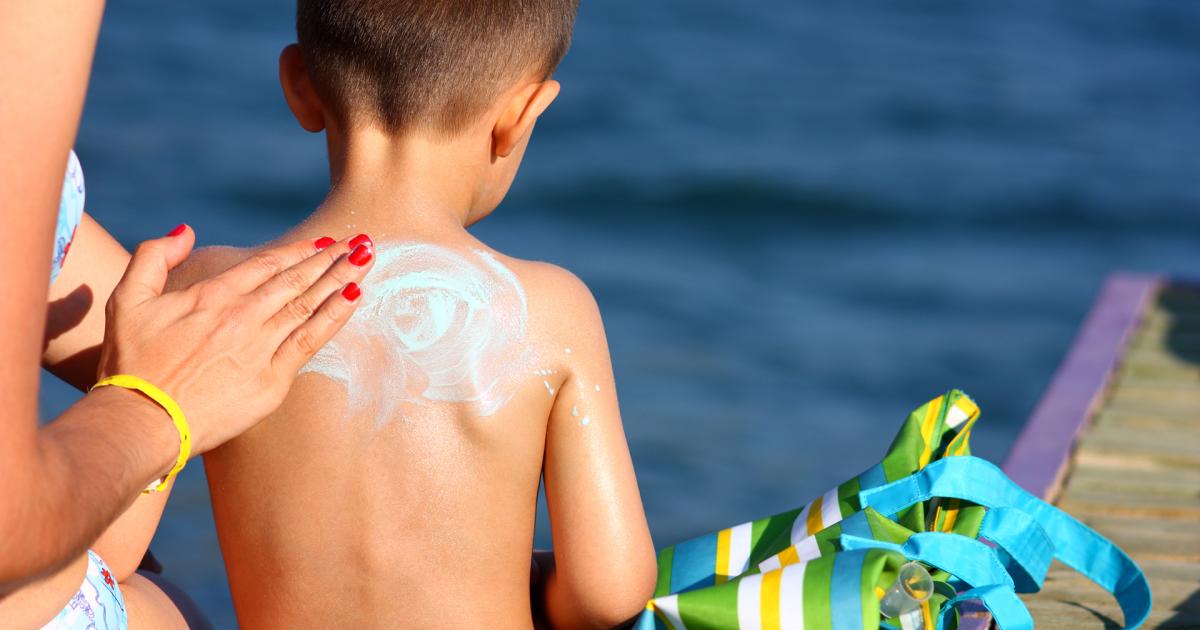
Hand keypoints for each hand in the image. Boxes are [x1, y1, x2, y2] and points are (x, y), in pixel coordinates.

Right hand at [96, 226, 373, 454]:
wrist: (141, 421)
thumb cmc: (131, 364)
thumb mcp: (127, 300)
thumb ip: (153, 258)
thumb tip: (185, 230)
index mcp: (213, 296)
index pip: (268, 265)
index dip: (299, 251)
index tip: (325, 241)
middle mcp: (243, 316)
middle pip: (297, 280)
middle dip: (332, 258)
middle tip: (362, 241)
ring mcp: (260, 348)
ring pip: (309, 305)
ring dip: (341, 279)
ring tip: (367, 259)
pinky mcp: (272, 380)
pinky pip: (311, 342)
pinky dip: (334, 317)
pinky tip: (354, 299)